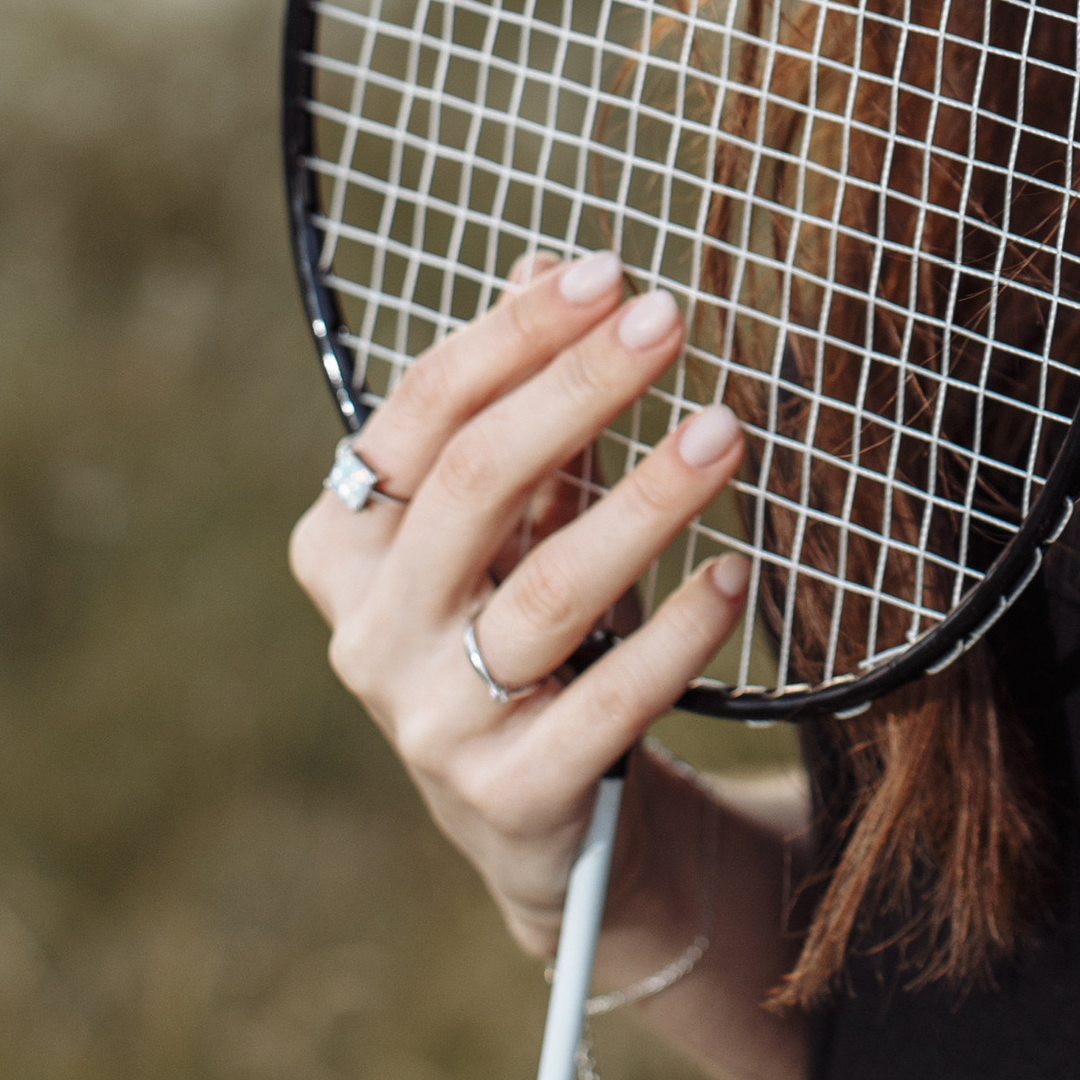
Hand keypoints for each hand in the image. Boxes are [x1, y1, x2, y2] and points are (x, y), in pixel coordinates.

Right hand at [288, 252, 749, 952]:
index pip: (421, 413)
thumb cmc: (523, 624)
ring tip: (728, 430)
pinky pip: (603, 703)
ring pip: (545, 590)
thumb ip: (522, 401)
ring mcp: (431, 722)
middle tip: (672, 321)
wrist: (543, 816)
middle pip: (474, 482)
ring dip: (646, 501)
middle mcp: (370, 632)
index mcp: (348, 544)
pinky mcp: (510, 797)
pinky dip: (674, 634)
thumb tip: (545, 262)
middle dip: (578, 389)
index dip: (513, 335)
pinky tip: (731, 574)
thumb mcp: (516, 514)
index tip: (610, 273)